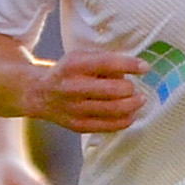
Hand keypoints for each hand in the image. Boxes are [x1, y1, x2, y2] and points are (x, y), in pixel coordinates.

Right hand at [24, 51, 147, 132]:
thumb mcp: (81, 58)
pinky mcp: (77, 125)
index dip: (128, 65)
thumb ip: (104, 61)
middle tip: (135, 89)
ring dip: (132, 105)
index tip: (145, 67)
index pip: (106, 63)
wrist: (39, 94)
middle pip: (112, 91)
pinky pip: (107, 126)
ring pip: (112, 110)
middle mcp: (71, 88)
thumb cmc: (68, 73)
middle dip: (130, 89)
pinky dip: (125, 120)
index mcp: (72, 66)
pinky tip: (131, 114)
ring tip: (139, 100)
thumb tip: (133, 70)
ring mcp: (73, 109)